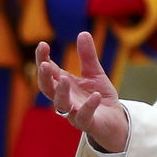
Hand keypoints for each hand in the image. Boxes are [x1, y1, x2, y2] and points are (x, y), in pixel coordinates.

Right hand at [36, 31, 128, 151]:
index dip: (43, 59)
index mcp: (64, 85)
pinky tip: (95, 95)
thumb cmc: (98, 96)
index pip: (49, 72)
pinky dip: (89, 106)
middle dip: (44, 77)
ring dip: (61, 93)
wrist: (114, 120)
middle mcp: (65, 99)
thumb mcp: (95, 73)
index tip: (42, 44)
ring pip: (61, 105)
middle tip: (44, 64)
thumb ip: (88, 56)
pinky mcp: (88, 123)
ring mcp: (74, 112)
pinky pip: (85, 116)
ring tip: (65, 79)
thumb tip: (83, 33)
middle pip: (48, 89)